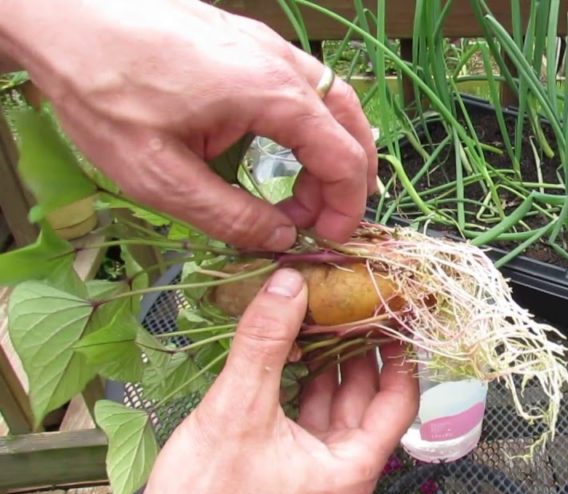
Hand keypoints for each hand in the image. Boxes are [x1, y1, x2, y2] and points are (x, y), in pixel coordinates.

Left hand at [0, 0, 377, 249]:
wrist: (60, 15)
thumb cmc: (102, 90)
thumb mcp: (160, 176)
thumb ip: (229, 215)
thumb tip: (280, 239)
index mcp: (271, 94)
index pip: (343, 157)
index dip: (345, 206)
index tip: (325, 240)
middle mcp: (281, 62)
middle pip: (350, 124)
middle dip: (346, 179)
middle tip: (318, 221)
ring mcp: (265, 43)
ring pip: (331, 99)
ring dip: (332, 148)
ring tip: (307, 190)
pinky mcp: (244, 38)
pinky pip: (302, 82)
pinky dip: (310, 122)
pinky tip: (280, 145)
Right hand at [69, 268, 418, 493]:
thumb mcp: (239, 408)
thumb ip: (266, 343)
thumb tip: (288, 285)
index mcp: (351, 469)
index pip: (400, 400)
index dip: (401, 354)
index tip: (396, 316)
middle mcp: (341, 473)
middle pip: (368, 398)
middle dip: (360, 350)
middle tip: (354, 303)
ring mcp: (314, 472)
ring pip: (335, 405)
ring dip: (329, 364)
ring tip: (321, 316)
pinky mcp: (286, 469)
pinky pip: (307, 415)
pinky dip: (302, 383)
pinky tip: (290, 352)